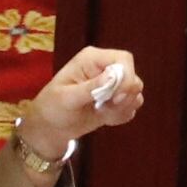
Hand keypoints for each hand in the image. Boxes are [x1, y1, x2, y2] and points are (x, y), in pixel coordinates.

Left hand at [20, 45, 142, 168]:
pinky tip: (106, 118)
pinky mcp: (117, 99)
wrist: (51, 127)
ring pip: (135, 92)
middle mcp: (106, 68)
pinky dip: (122, 115)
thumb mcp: (67, 98)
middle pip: (133, 76)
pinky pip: (132, 105)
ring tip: (102, 113)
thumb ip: (90, 88)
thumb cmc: (53, 108)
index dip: (126, 77)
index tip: (116, 97)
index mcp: (93, 59)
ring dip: (123, 107)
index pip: (123, 59)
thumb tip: (111, 77)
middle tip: (105, 108)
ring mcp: (113, 84)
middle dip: (124, 96)